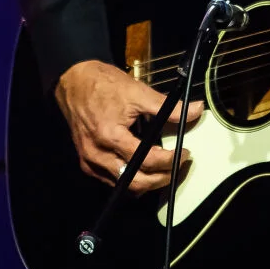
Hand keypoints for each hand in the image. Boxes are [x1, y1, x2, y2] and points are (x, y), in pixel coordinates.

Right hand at [54, 59, 203, 193]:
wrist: (73, 82)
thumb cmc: (104, 85)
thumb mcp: (138, 92)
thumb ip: (168, 107)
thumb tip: (196, 110)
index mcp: (110, 135)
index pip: (146, 159)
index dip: (170, 160)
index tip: (185, 153)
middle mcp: (98, 153)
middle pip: (136, 181)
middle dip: (162, 178)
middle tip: (179, 166)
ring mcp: (90, 161)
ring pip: (124, 186)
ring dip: (147, 182)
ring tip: (165, 169)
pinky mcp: (87, 163)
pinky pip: (112, 181)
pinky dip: (130, 178)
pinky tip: (143, 168)